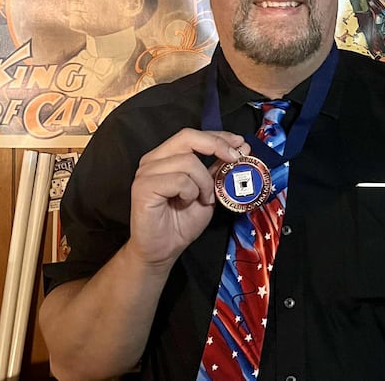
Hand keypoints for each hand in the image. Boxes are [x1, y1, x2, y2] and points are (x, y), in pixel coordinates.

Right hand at [128, 128, 249, 267]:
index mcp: (166, 156)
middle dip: (217, 145)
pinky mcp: (143, 188)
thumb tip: (240, 149)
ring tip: (203, 198)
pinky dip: (191, 192)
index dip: (218, 136)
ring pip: (188, 162)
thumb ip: (217, 169)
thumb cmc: (181, 222)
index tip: (240, 143)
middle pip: (188, 137)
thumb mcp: (208, 190)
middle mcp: (153, 160)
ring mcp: (146, 172)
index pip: (193, 135)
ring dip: (204, 182)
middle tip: (234, 159)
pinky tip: (187, 202)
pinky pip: (179, 180)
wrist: (162, 250)